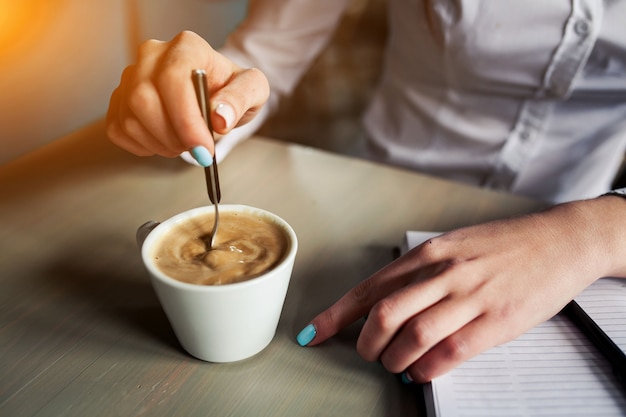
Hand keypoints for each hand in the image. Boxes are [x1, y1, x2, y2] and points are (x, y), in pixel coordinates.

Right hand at [106, 31, 268, 162]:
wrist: (216, 94)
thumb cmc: (232, 89)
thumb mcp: (253, 90)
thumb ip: (239, 100)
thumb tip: (220, 117)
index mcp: (186, 47)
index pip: (172, 80)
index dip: (186, 120)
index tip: (203, 147)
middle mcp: (152, 56)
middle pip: (143, 100)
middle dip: (173, 136)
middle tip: (198, 150)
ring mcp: (131, 76)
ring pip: (130, 118)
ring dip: (161, 144)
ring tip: (186, 143)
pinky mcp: (120, 99)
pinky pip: (119, 130)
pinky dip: (144, 146)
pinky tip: (166, 141)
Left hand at [297, 197, 625, 381]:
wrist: (559, 241)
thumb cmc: (504, 245)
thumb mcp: (453, 245)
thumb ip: (420, 271)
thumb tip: (387, 303)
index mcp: (428, 253)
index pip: (370, 287)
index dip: (336, 314)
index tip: (314, 333)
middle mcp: (443, 272)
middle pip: (384, 313)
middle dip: (364, 342)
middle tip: (366, 354)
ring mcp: (470, 296)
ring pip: (412, 334)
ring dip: (393, 358)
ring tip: (393, 364)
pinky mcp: (497, 321)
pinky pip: (450, 351)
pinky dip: (427, 367)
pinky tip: (420, 372)